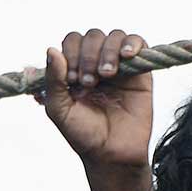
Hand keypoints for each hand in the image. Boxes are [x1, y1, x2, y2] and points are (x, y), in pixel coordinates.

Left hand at [31, 29, 151, 170]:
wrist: (112, 155)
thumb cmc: (84, 135)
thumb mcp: (59, 110)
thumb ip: (53, 80)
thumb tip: (51, 49)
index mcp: (75, 69)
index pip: (72, 41)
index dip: (71, 53)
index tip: (72, 80)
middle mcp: (96, 64)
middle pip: (92, 36)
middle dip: (88, 55)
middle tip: (89, 83)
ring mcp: (119, 66)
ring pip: (114, 36)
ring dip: (107, 51)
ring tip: (107, 75)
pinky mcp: (140, 72)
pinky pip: (138, 43)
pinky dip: (132, 44)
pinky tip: (126, 56)